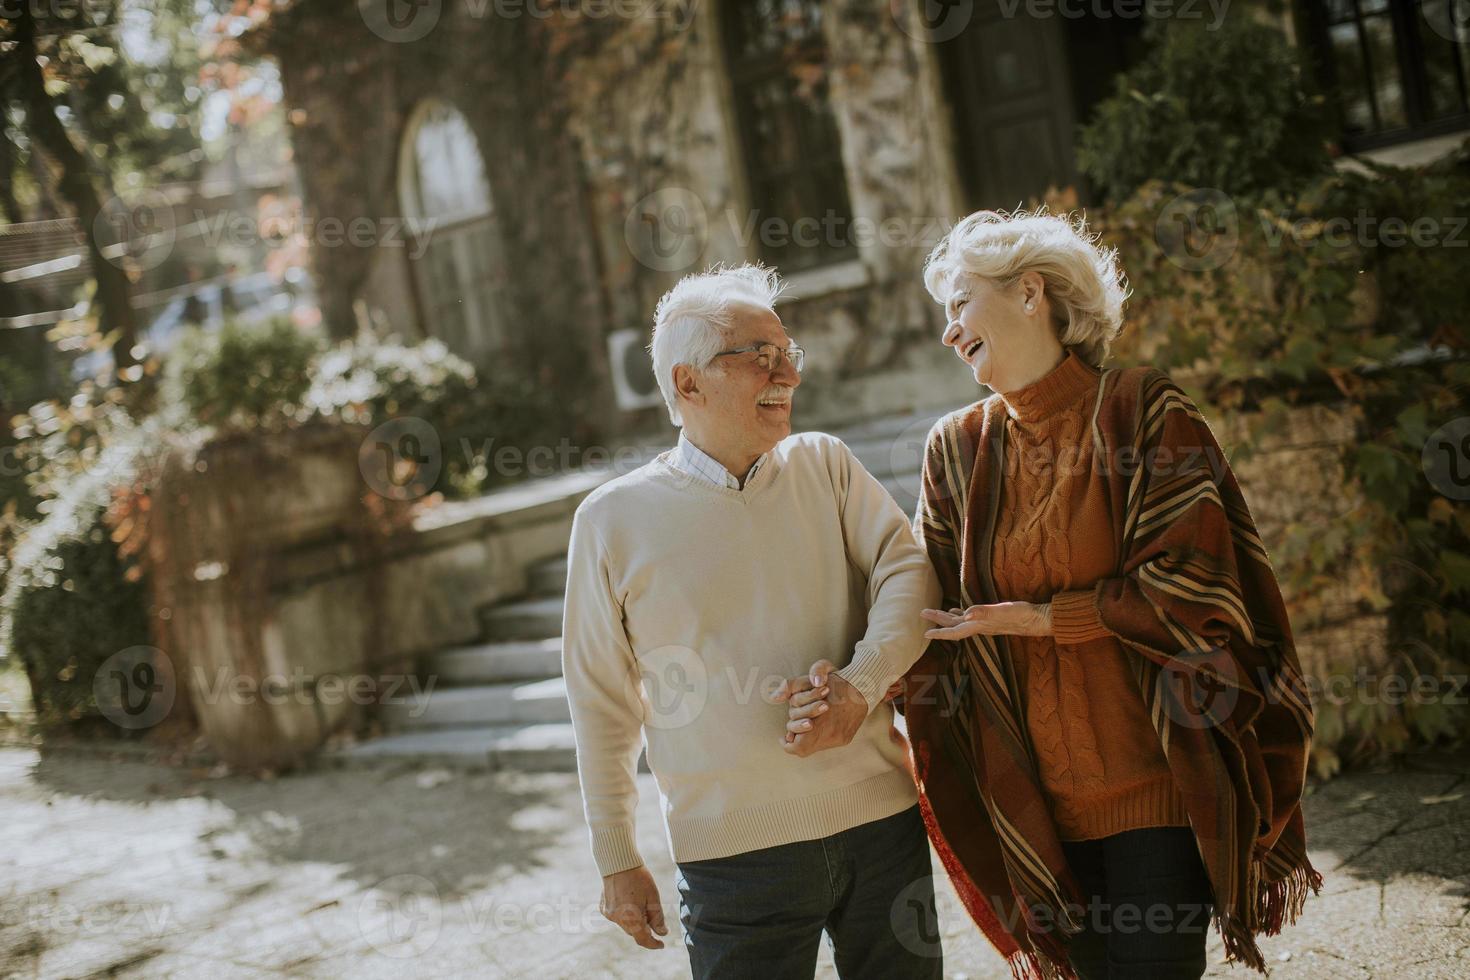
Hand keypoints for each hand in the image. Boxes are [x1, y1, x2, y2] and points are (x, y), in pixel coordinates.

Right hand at [600, 865, 667, 949]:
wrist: (618, 862)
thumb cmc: (639, 878)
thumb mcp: (653, 897)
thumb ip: (657, 918)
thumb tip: (662, 933)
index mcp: (631, 919)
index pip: (643, 940)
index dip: (653, 944)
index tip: (661, 944)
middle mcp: (618, 920)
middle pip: (634, 931)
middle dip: (644, 928)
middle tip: (653, 916)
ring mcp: (609, 914)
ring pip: (625, 924)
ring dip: (634, 921)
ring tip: (640, 903)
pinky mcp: (604, 908)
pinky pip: (617, 917)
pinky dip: (625, 914)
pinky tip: (628, 899)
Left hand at [773, 658, 867, 756]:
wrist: (865, 688)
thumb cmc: (837, 681)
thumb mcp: (813, 674)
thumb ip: (791, 684)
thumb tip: (774, 698)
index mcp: (820, 723)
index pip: (798, 747)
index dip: (788, 744)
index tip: (784, 737)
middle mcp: (830, 735)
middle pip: (804, 749)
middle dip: (796, 740)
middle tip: (792, 732)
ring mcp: (839, 739)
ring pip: (815, 748)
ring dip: (808, 738)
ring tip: (806, 725)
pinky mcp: (845, 739)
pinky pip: (827, 744)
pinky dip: (819, 737)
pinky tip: (818, 725)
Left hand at [921, 601, 1052, 640]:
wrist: (1039, 619)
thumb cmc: (1023, 615)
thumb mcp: (1003, 611)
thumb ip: (985, 613)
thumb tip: (966, 615)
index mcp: (980, 626)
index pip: (955, 631)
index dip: (940, 632)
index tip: (925, 634)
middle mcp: (980, 626)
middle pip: (954, 625)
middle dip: (938, 620)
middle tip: (922, 614)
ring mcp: (986, 623)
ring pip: (961, 621)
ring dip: (947, 618)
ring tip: (935, 613)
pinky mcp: (992, 618)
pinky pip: (972, 616)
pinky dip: (962, 613)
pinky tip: (960, 611)